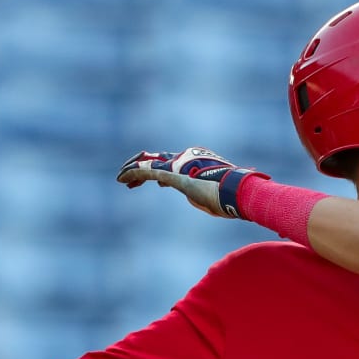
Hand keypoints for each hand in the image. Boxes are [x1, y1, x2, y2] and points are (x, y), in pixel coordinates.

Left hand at [116, 147, 268, 218]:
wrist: (239, 193)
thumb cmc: (231, 199)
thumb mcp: (212, 198)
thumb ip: (198, 195)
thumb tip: (194, 195)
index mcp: (195, 164)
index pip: (169, 165)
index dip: (154, 171)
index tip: (145, 183)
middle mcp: (185, 160)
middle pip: (156, 161)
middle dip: (140, 168)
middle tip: (126, 178)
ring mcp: (179, 166)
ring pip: (149, 163)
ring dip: (132, 170)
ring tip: (119, 177)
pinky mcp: (174, 175)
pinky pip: (148, 171)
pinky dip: (134, 173)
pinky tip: (122, 177)